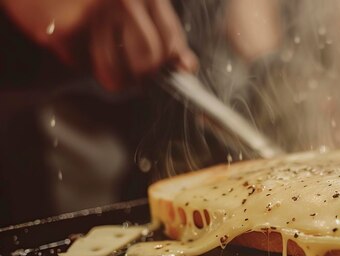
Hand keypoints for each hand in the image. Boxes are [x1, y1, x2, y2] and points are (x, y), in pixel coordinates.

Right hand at [2, 0, 197, 90]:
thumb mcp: (135, 0)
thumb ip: (164, 30)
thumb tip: (187, 67)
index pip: (171, 40)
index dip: (168, 62)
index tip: (163, 69)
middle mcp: (124, 0)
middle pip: (147, 60)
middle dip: (140, 74)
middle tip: (130, 71)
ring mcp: (94, 14)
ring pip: (115, 73)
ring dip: (111, 76)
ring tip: (104, 61)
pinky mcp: (66, 30)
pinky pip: (83, 65)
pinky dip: (79, 60)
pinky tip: (74, 39)